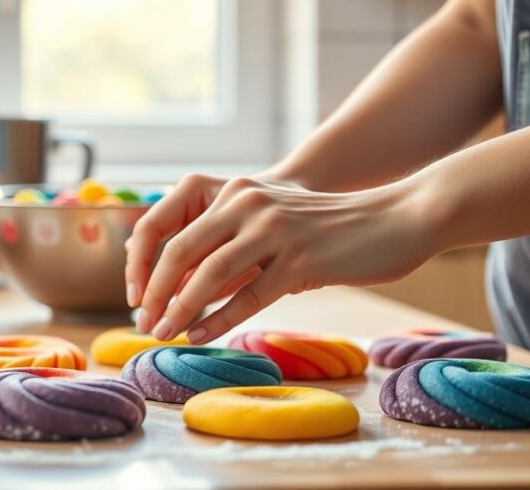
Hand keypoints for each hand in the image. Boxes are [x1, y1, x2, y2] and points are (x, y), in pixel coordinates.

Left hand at [125, 174, 434, 343]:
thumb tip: (182, 282)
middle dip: (154, 291)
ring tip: (163, 333)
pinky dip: (218, 319)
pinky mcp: (301, 261)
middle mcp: (249, 205)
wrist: (394, 218)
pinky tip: (199, 334)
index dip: (144, 264)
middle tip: (142, 322)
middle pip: (181, 252)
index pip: (171, 229)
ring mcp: (275, 232)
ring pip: (210, 275)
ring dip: (179, 309)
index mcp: (237, 193)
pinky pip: (249, 296)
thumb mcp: (272, 221)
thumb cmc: (328, 228)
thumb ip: (231, 240)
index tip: (135, 297)